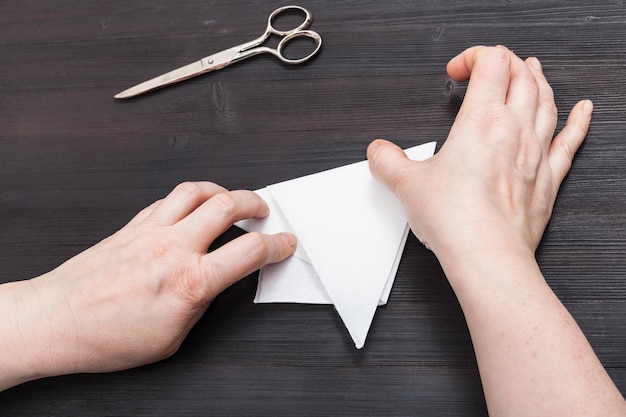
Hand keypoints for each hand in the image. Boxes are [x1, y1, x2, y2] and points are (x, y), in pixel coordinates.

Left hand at [4, 182, 294, 385]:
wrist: (56, 322)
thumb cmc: (107, 337)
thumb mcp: (173, 337)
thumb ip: (201, 303)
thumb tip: (215, 283)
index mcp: (191, 282)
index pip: (251, 251)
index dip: (278, 245)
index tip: (284, 243)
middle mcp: (174, 248)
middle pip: (229, 205)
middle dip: (256, 204)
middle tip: (263, 213)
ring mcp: (151, 231)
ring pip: (197, 191)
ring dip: (223, 190)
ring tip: (231, 200)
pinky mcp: (132, 225)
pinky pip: (167, 199)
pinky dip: (189, 199)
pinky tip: (191, 209)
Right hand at [367, 46, 625, 415]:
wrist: (487, 257)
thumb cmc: (456, 220)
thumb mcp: (407, 185)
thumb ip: (387, 162)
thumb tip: (379, 153)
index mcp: (483, 121)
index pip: (491, 63)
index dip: (473, 57)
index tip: (456, 73)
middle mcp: (515, 130)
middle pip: (522, 75)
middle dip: (504, 64)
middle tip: (486, 71)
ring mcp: (536, 154)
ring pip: (547, 100)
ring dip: (538, 80)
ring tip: (530, 72)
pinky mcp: (548, 180)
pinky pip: (570, 141)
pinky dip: (579, 121)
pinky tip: (584, 111)